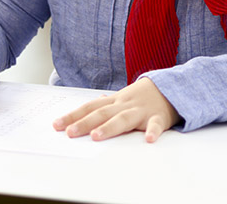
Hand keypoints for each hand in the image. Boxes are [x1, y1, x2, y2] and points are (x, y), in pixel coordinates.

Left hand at [52, 77, 180, 142]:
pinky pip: (155, 125)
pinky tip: (148, 140)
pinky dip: (152, 131)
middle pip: (102, 113)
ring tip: (97, 136)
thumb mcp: (122, 97)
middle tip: (70, 132)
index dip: (73, 116)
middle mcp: (125, 105)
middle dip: (85, 123)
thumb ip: (107, 102)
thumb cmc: (142, 96)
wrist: (170, 87)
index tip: (56, 125)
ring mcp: (141, 111)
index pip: (90, 107)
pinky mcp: (158, 117)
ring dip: (110, 127)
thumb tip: (91, 104)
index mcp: (115, 101)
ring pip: (124, 119)